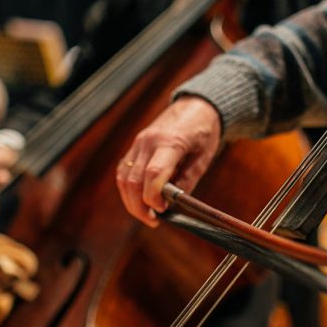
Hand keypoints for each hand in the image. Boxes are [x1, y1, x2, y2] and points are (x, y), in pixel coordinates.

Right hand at [116, 96, 221, 227]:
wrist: (195, 106)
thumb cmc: (203, 132)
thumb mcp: (203, 158)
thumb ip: (187, 181)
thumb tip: (171, 205)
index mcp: (170, 142)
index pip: (153, 174)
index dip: (154, 198)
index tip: (162, 211)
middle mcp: (148, 141)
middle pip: (133, 180)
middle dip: (139, 206)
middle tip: (153, 220)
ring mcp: (138, 143)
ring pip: (123, 178)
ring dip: (131, 201)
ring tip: (146, 214)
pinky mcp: (134, 146)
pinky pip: (124, 171)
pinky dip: (128, 189)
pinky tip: (140, 199)